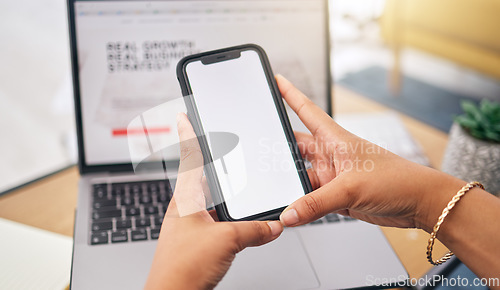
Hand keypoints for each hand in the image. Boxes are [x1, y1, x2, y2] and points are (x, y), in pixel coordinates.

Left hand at [145, 113, 282, 289]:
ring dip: (221, 192)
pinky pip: (214, 220)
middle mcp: (185, 209)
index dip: (187, 135)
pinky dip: (227, 216)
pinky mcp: (196, 242)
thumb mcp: (226, 240)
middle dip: (209, 161)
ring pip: (209, 200)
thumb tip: (273, 225)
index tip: (183, 117)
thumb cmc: (181, 268)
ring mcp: (190, 226)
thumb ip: (253, 230)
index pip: (188, 159)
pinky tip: (237, 221)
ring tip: (235, 183)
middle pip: (199, 177)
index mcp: (186, 200)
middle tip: (218, 146)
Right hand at [275, 74, 465, 231]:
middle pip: (296, 148)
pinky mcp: (336, 196)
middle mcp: (331, 155)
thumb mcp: (351, 189)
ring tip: (276, 193)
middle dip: (278, 150)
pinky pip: (310, 200)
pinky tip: (293, 212)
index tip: (275, 81)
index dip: (289, 94)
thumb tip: (288, 213)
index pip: (306, 111)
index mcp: (335, 139)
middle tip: (257, 155)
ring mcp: (332, 176)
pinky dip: (300, 206)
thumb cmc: (398, 180)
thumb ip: (315, 203)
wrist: (419, 203)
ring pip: (300, 178)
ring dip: (290, 186)